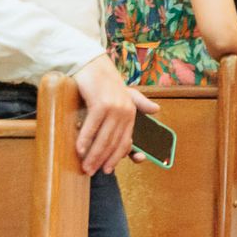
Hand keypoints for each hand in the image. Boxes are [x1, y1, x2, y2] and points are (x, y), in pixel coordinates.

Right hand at [73, 56, 156, 175]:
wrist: (92, 65)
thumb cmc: (105, 83)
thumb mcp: (125, 94)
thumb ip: (139, 103)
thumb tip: (157, 109)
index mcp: (132, 113)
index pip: (126, 141)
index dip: (117, 158)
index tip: (108, 170)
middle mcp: (126, 112)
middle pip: (114, 143)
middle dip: (103, 160)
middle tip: (92, 172)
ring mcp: (114, 108)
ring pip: (104, 138)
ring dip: (93, 155)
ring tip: (85, 166)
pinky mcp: (101, 104)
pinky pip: (93, 127)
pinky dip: (85, 140)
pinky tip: (79, 150)